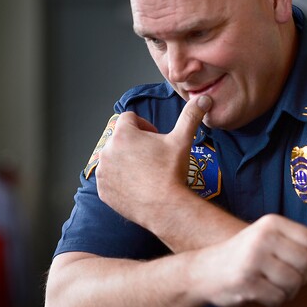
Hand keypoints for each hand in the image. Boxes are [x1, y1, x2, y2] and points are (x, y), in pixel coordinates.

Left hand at [96, 96, 211, 226]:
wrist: (165, 207)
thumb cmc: (171, 172)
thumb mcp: (182, 140)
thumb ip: (190, 116)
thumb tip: (203, 99)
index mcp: (124, 134)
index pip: (129, 118)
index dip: (144, 126)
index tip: (155, 138)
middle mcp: (108, 150)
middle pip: (121, 139)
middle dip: (135, 144)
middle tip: (153, 157)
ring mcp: (103, 172)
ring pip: (114, 158)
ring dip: (126, 161)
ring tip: (145, 172)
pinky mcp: (102, 190)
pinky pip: (109, 179)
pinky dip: (120, 180)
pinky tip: (138, 185)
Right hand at [190, 214, 306, 306]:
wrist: (205, 271)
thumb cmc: (247, 255)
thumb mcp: (275, 240)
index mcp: (272, 222)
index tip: (295, 262)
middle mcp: (262, 236)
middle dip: (301, 277)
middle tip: (285, 277)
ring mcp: (252, 259)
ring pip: (294, 283)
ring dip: (288, 291)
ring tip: (273, 285)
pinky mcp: (245, 282)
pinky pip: (278, 298)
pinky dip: (274, 301)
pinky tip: (261, 293)